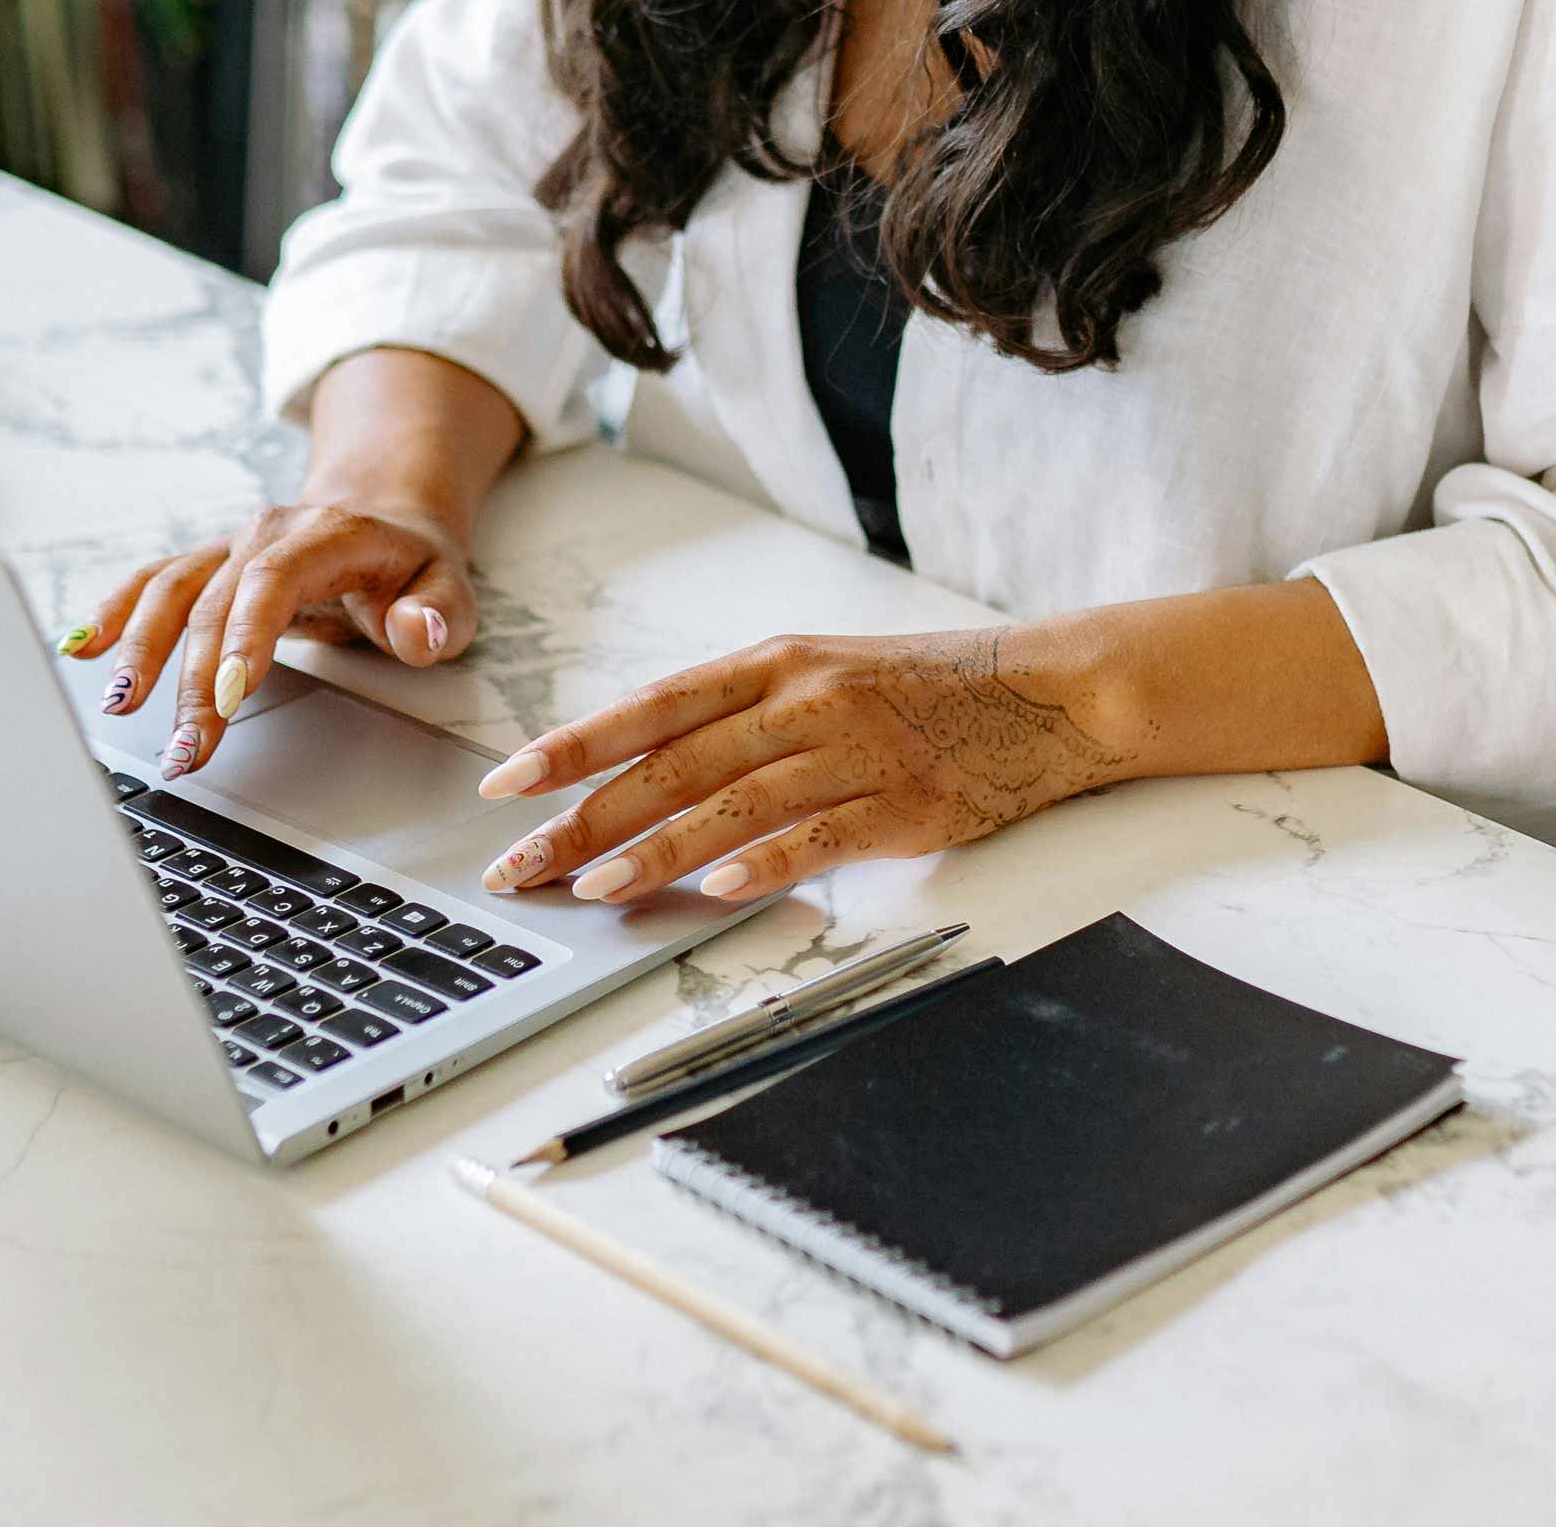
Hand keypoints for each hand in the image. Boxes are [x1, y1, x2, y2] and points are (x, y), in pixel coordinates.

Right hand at [68, 498, 478, 777]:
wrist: (384, 515)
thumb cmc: (414, 566)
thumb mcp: (452, 590)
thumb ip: (437, 615)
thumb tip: (414, 631)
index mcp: (326, 534)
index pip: (273, 581)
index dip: (244, 636)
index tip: (229, 695)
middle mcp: (266, 533)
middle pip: (214, 603)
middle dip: (192, 682)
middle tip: (183, 752)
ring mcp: (230, 548)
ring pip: (171, 592)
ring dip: (141, 652)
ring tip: (118, 708)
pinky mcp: (208, 567)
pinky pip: (152, 583)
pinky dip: (115, 614)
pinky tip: (82, 649)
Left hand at [472, 625, 1138, 903]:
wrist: (1047, 690)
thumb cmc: (922, 688)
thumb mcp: (820, 678)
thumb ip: (738, 720)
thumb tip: (638, 773)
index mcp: (772, 664)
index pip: (649, 708)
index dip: (573, 747)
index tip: (508, 785)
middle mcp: (802, 700)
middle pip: (671, 764)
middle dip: (583, 817)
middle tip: (521, 865)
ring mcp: (852, 752)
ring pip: (730, 804)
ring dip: (652, 850)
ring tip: (590, 888)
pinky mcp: (901, 806)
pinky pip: (817, 837)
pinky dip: (761, 864)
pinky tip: (712, 892)